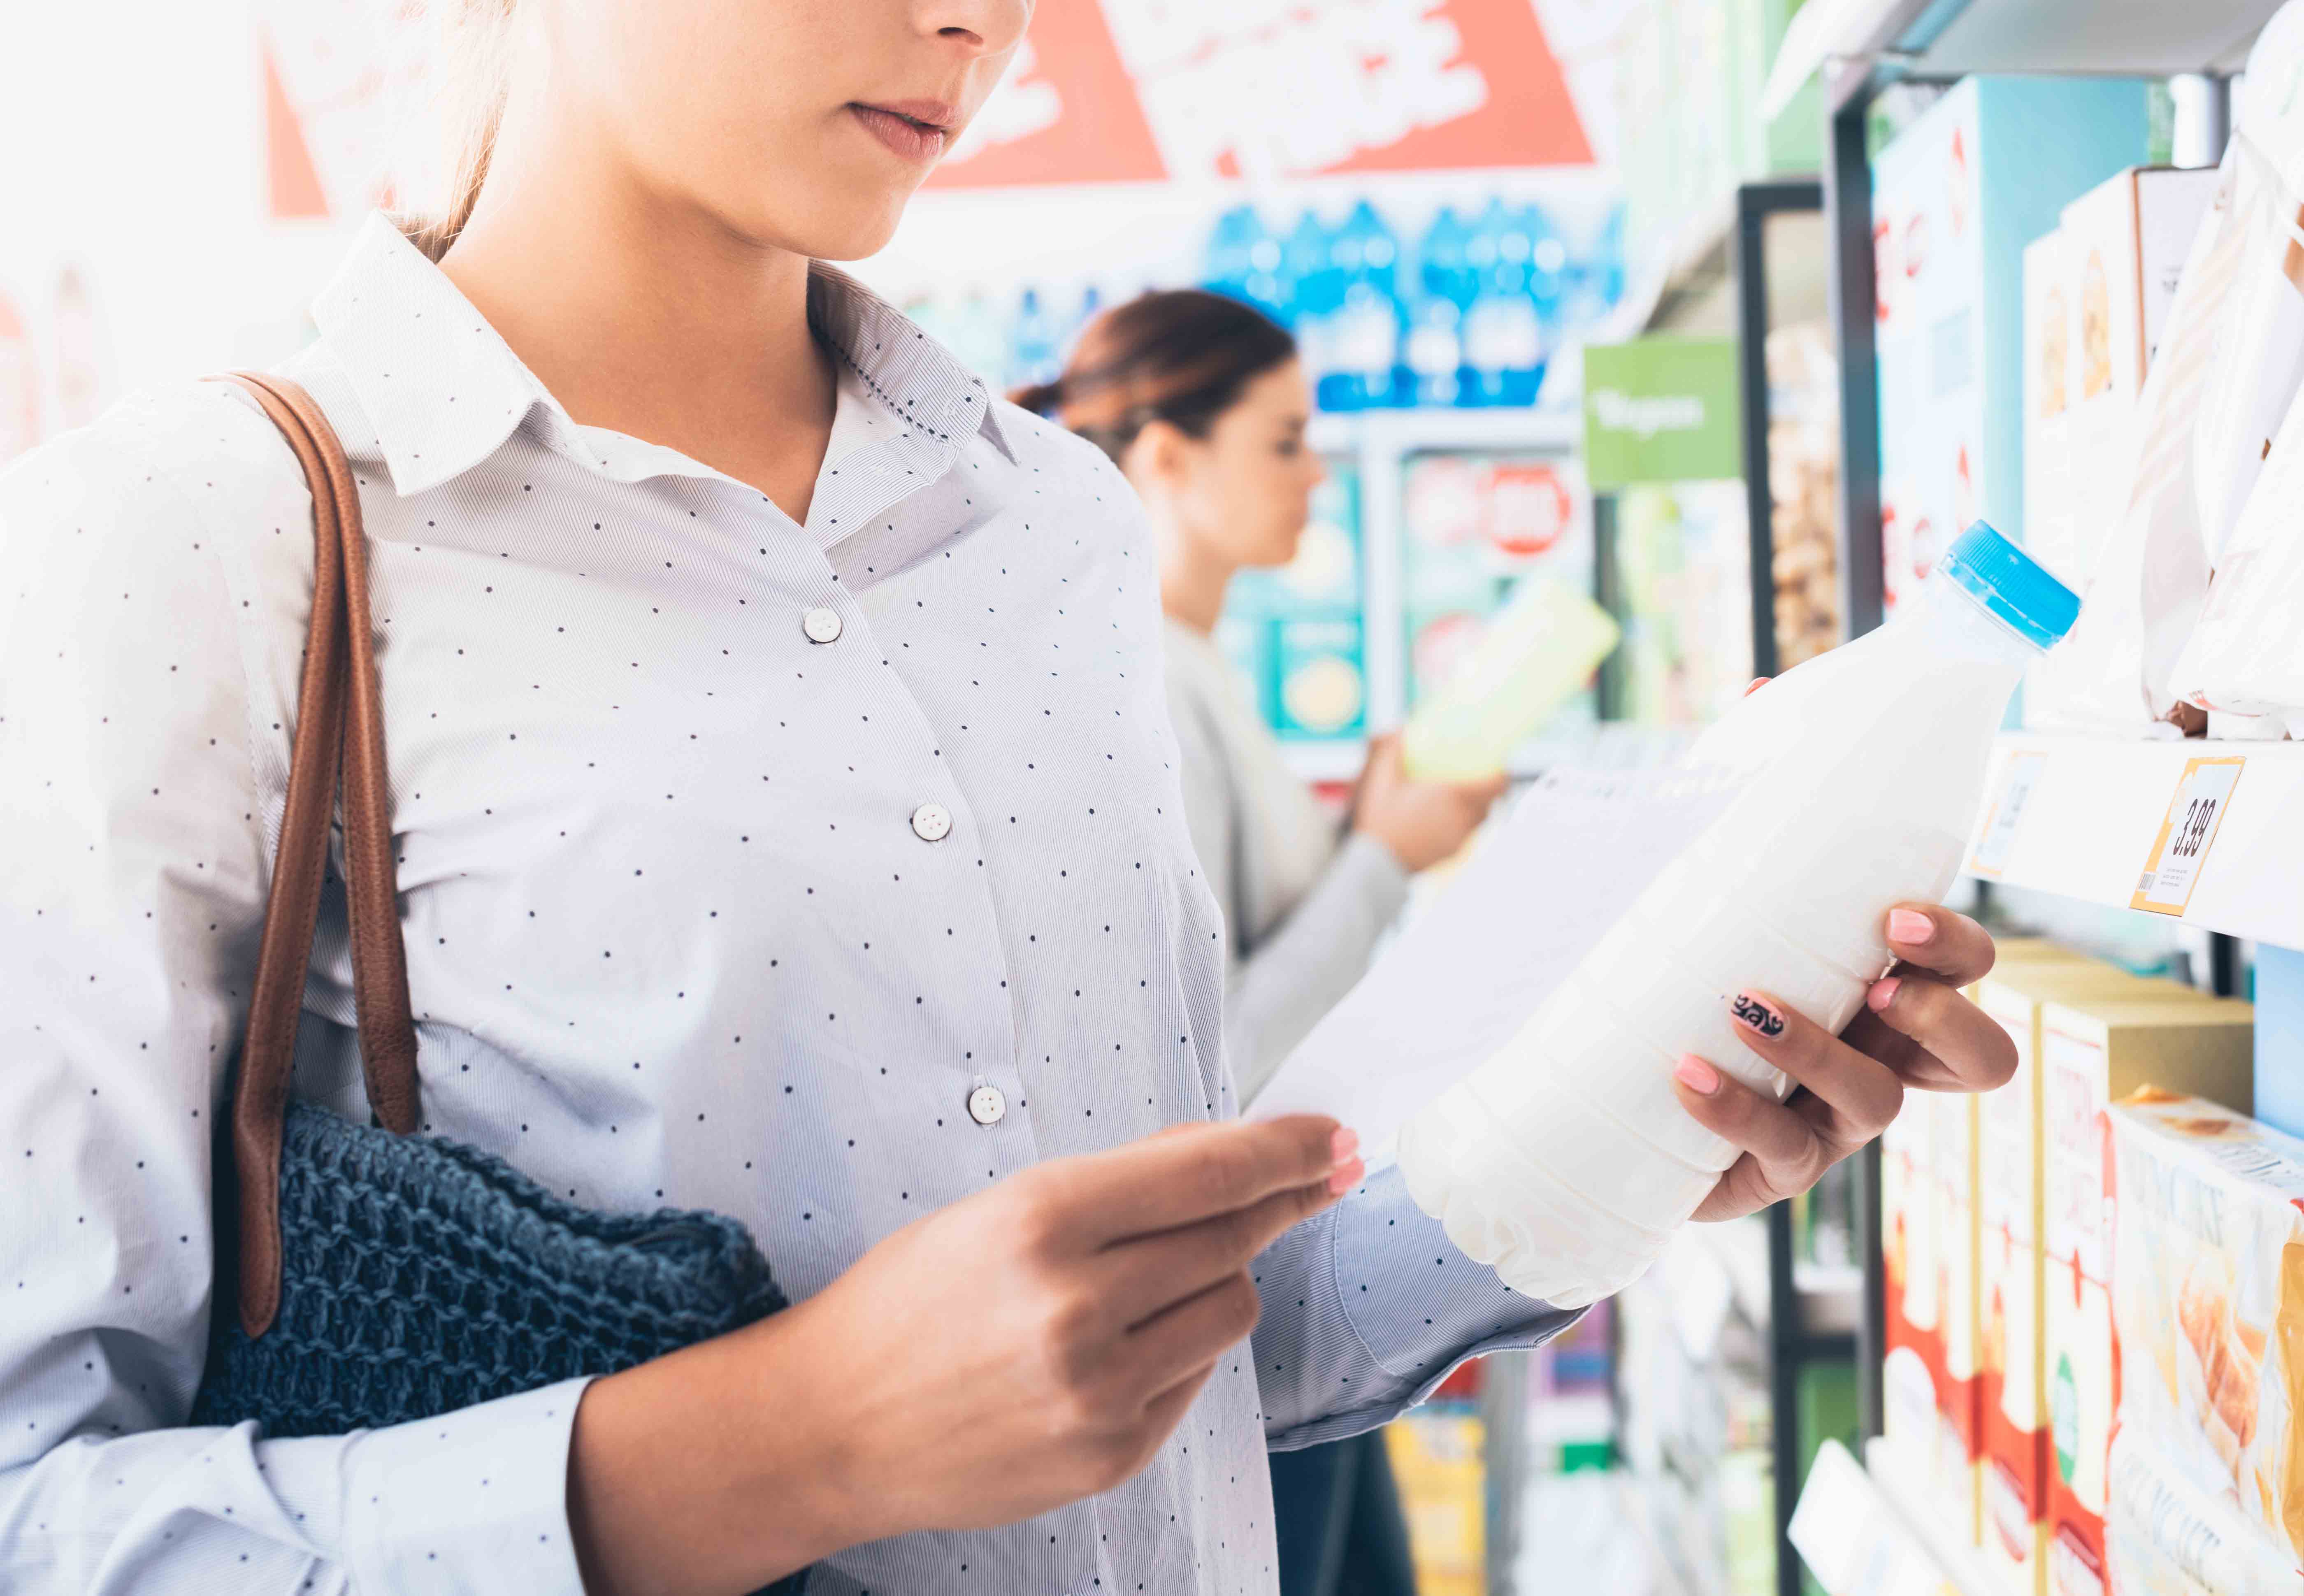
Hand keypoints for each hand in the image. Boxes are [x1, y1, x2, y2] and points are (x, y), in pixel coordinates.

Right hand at [567, 1115, 1362, 1593]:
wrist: (833, 1423)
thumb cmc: (913, 1299)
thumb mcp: (1002, 1210)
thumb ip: (1118, 1187)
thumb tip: (1231, 1157)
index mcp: (1042, 1221)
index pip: (1208, 1173)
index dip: (1286, 1150)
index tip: (1335, 1137)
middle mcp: (1076, 1305)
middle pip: (1234, 1238)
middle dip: (1278, 1203)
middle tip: (1312, 1178)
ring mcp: (1097, 1389)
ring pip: (1232, 1309)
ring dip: (1224, 1278)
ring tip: (1167, 1273)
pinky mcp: (1109, 1453)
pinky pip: (1195, 1377)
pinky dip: (1183, 1346)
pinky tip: (1134, 1337)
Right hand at [1352, 732, 1507, 872]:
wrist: (1378, 864)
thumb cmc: (1381, 822)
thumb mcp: (1380, 782)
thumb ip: (1390, 753)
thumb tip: (1397, 730)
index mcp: (1453, 797)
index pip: (1495, 785)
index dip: (1502, 774)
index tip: (1498, 765)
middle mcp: (1463, 818)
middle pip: (1491, 802)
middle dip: (1489, 789)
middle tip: (1480, 776)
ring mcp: (1460, 838)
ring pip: (1480, 819)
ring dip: (1477, 807)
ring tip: (1462, 797)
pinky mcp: (1452, 852)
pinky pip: (1467, 833)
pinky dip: (1463, 823)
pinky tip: (1444, 818)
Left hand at [1669, 902, 2014, 1222]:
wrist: (1637, 1112)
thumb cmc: (1693, 1000)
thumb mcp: (1726, 939)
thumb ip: (1745, 891)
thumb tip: (1734, 818)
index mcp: (1888, 1001)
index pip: (1965, 970)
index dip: (1954, 948)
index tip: (1896, 921)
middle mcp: (1884, 1062)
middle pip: (1982, 1057)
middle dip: (1942, 1018)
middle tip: (1877, 990)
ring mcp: (1841, 1124)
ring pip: (1879, 1101)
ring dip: (1818, 1050)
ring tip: (1747, 1011)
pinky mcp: (1787, 1172)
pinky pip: (1783, 1148)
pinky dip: (1735, 1107)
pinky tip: (1688, 1074)